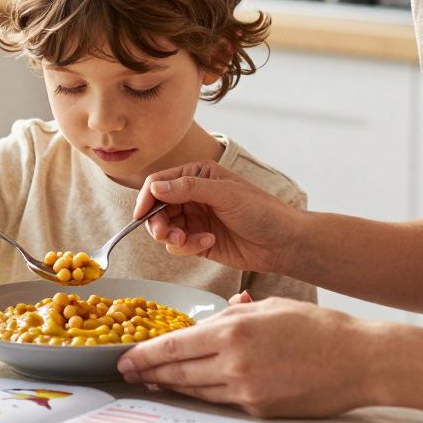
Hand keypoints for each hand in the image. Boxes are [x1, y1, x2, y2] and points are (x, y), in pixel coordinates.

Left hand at [117, 298, 377, 418]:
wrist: (360, 361)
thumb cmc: (321, 329)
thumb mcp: (275, 306)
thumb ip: (240, 311)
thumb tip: (221, 313)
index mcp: (235, 329)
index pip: (175, 344)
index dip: (146, 353)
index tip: (126, 356)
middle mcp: (235, 360)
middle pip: (178, 370)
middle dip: (149, 372)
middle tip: (128, 374)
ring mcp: (247, 388)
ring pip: (196, 389)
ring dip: (171, 386)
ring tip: (152, 383)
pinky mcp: (260, 408)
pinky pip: (222, 400)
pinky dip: (202, 395)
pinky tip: (191, 391)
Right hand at [133, 161, 304, 273]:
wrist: (282, 242)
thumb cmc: (261, 211)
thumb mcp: (225, 194)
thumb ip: (189, 189)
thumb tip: (155, 187)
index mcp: (197, 175)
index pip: (159, 182)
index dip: (146, 198)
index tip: (140, 216)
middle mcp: (192, 195)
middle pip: (157, 208)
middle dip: (158, 223)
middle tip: (166, 235)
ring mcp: (194, 219)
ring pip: (165, 229)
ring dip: (172, 237)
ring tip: (188, 242)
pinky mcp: (198, 242)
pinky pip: (178, 246)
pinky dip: (188, 247)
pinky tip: (209, 243)